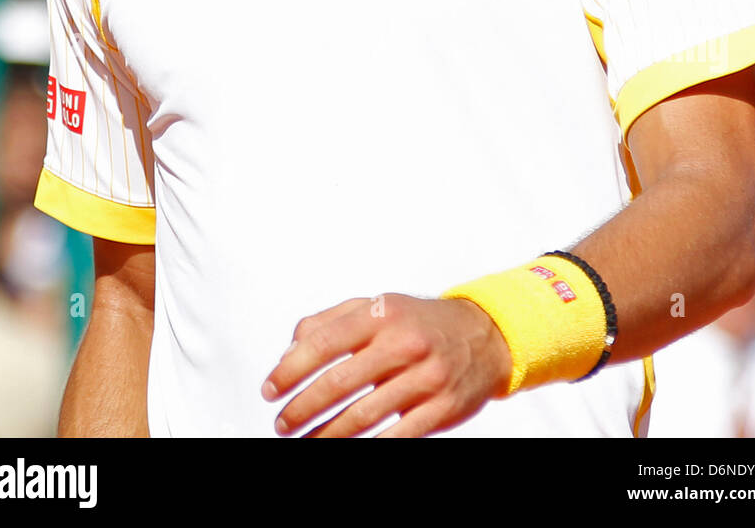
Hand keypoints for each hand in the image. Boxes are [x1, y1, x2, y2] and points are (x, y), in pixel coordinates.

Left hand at [260, 292, 511, 437]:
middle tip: (282, 423)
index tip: (270, 389)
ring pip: (363, 415)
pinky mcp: (441, 408)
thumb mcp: (376, 306)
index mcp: (381, 314)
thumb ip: (331, 321)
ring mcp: (425, 377)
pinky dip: (367, 447)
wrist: (484, 336)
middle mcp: (403, 343)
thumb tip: (291, 349)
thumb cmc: (419, 322)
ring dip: (326, 434)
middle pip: (339, 382)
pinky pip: (396, 436)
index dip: (290, 369)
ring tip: (305, 442)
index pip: (324, 342)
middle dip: (303, 408)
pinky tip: (346, 448)